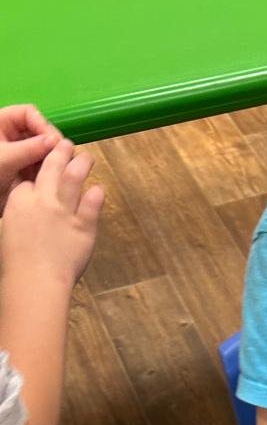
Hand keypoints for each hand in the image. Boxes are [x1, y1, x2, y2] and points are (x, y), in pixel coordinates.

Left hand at [0, 104, 61, 208]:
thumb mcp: (4, 158)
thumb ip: (29, 148)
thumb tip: (56, 141)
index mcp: (1, 123)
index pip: (28, 113)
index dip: (43, 125)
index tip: (55, 142)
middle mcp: (12, 135)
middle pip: (39, 131)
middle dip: (51, 143)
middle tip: (64, 157)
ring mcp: (20, 152)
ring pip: (44, 149)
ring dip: (53, 158)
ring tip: (61, 169)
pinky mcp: (25, 168)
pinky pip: (42, 165)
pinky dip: (49, 170)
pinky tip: (55, 178)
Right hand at [0, 139, 104, 286]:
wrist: (35, 280)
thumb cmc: (17, 261)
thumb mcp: (9, 228)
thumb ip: (20, 212)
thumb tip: (26, 204)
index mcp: (20, 199)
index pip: (30, 176)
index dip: (38, 167)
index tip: (44, 160)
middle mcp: (43, 199)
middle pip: (53, 166)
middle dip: (61, 152)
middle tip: (67, 145)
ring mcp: (66, 211)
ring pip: (75, 178)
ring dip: (82, 164)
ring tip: (87, 157)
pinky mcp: (85, 226)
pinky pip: (93, 203)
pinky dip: (96, 194)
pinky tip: (98, 189)